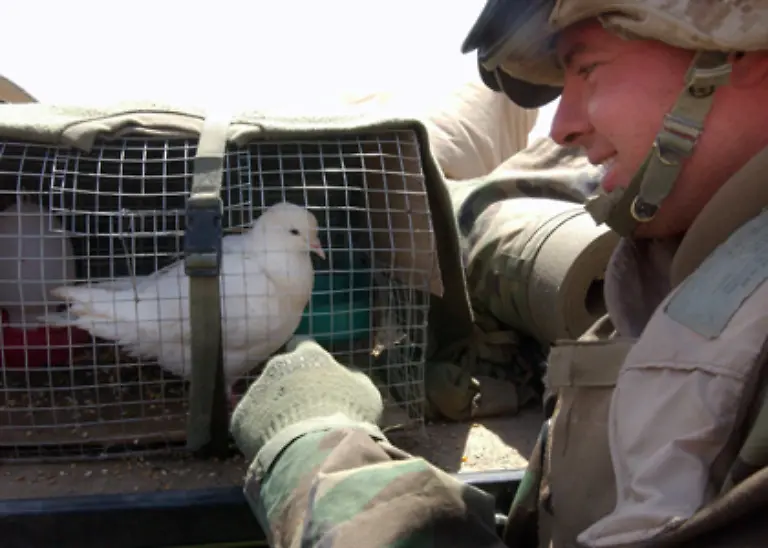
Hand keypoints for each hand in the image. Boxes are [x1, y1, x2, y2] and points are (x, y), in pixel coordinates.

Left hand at [230, 337, 383, 461]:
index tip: (318, 378)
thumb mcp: (365, 393)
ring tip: (290, 433)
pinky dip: (260, 432)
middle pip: (282, 370)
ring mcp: (256, 389)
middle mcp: (278, 364)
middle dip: (290, 385)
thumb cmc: (347, 415)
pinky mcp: (240, 416)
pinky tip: (276, 447)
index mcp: (309, 355)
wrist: (315, 447)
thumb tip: (348, 376)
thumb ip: (353, 379)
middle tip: (304, 409)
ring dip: (274, 408)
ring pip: (264, 396)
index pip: (305, 346)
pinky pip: (250, 422)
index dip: (311, 363)